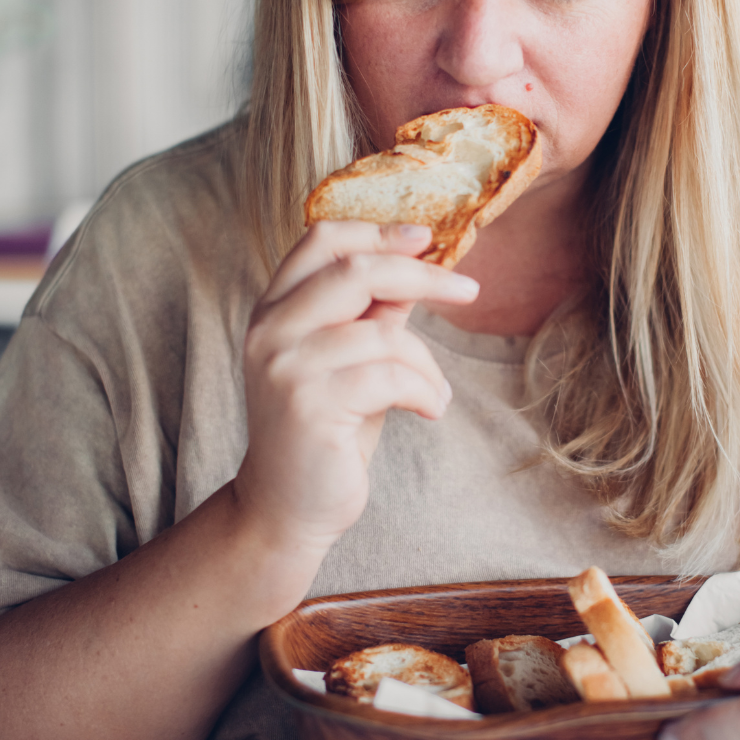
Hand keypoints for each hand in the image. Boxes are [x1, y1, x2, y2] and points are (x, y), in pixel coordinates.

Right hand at [233, 220, 478, 554]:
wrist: (286, 508)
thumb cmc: (328, 427)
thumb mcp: (351, 358)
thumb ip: (374, 312)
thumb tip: (421, 266)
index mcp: (275, 307)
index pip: (322, 240)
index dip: (379, 232)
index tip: (427, 238)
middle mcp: (270, 329)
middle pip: (356, 270)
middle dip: (423, 276)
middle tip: (469, 289)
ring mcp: (285, 366)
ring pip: (383, 332)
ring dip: (428, 363)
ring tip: (436, 391)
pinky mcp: (308, 406)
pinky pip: (390, 377)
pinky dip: (425, 391)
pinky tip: (431, 410)